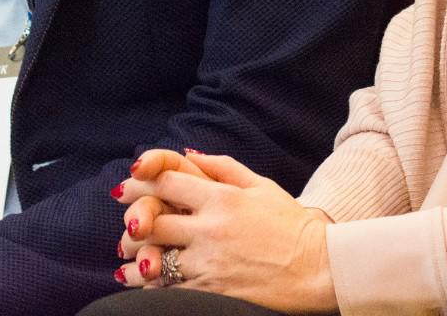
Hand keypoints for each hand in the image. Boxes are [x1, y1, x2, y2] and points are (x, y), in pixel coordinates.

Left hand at [114, 153, 335, 312]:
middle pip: (152, 222)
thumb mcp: (261, 186)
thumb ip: (223, 167)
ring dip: (136, 259)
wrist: (318, 268)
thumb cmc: (292, 225)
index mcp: (222, 199)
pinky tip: (144, 282)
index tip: (128, 186)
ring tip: (127, 260)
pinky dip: (152, 285)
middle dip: (133, 222)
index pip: (166, 183)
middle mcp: (211, 229)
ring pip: (155, 260)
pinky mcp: (211, 292)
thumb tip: (188, 154)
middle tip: (127, 226)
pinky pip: (169, 289)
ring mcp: (209, 263)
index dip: (141, 181)